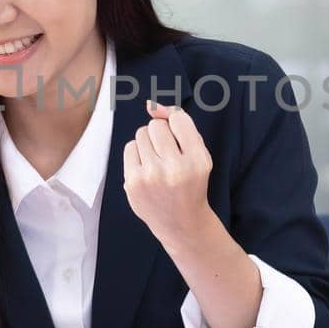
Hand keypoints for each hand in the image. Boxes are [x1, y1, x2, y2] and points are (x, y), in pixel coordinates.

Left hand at [122, 101, 213, 248]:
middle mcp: (174, 169)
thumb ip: (181, 125)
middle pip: (156, 125)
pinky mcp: (133, 183)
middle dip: (162, 134)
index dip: (177, 125)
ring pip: (141, 133)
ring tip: (158, 162)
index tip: (180, 141)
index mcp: (197, 160)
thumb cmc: (191, 182)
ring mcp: (151, 177)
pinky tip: (147, 169)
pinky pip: (130, 147)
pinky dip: (138, 154)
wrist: (181, 222)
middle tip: (168, 153)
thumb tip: (151, 105)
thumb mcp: (199, 154)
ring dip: (149, 143)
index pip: (179, 119)